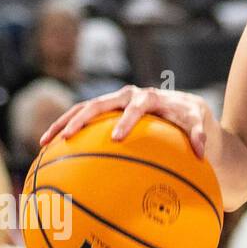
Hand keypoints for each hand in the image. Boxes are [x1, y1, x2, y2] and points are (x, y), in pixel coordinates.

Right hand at [40, 84, 214, 157]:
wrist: (181, 105)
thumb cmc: (189, 116)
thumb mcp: (198, 121)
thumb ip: (199, 133)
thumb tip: (200, 152)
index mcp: (150, 97)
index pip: (137, 105)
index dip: (127, 119)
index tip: (117, 137)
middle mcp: (128, 95)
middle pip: (101, 103)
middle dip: (83, 118)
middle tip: (70, 136)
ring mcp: (113, 101)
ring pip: (83, 108)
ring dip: (64, 123)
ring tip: (46, 142)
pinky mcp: (104, 110)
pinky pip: (81, 118)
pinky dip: (65, 129)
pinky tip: (49, 148)